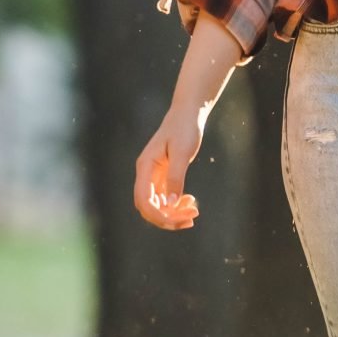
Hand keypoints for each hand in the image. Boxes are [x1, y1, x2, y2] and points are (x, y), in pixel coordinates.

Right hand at [134, 104, 208, 230]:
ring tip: (194, 211)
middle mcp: (145, 174)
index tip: (178, 221)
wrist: (187, 115)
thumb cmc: (184, 130)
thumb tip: (172, 202)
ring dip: (173, 213)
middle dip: (167, 218)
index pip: (143, 200)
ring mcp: (152, 176)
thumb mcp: (182, 152)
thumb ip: (176, 177)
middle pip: (148, 206)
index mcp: (145, 167)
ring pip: (157, 204)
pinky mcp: (162, 176)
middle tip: (191, 219)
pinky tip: (189, 201)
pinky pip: (164, 197)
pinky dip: (175, 204)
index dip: (157, 215)